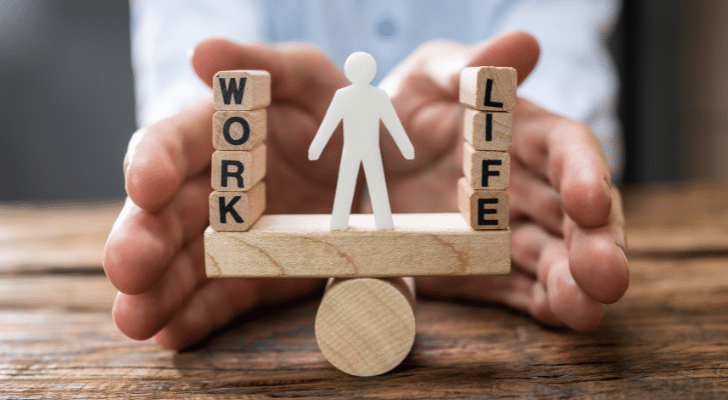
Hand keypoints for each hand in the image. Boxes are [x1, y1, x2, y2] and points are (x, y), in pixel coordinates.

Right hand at [103, 39, 362, 349]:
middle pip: (165, 213)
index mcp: (217, 134)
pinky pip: (222, 297)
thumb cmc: (336, 109)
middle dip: (142, 240)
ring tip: (136, 319)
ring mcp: (233, 238)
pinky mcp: (255, 274)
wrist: (375, 164)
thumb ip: (260, 62)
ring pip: (184, 263)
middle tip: (127, 268)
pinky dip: (197, 316)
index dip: (153, 163)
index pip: (172, 144)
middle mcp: (214, 189)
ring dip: (157, 291)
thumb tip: (201, 54)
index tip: (144, 185)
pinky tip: (173, 333)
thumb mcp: (308, 77)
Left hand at [380, 31, 627, 330]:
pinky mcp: (485, 271)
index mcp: (521, 135)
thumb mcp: (423, 78)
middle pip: (575, 215)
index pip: (567, 151)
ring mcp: (507, 234)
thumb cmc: (397, 109)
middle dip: (598, 244)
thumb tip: (523, 43)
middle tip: (609, 275)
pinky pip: (521, 290)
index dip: (586, 174)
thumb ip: (466, 65)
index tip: (590, 201)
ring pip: (556, 258)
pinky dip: (544, 304)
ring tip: (587, 309)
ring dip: (576, 284)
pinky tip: (562, 317)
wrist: (358, 165)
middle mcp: (526, 187)